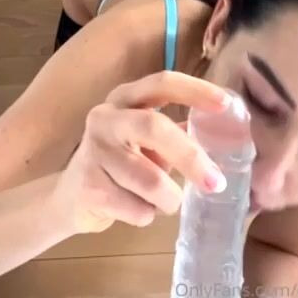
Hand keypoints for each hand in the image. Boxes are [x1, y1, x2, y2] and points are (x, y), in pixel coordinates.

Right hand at [51, 71, 233, 234]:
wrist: (71, 197)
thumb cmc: (121, 164)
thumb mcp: (148, 141)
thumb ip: (179, 132)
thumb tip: (225, 134)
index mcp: (125, 99)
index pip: (162, 83)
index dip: (195, 90)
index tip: (225, 104)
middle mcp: (105, 118)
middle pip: (154, 128)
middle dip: (191, 157)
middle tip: (217, 183)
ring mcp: (93, 152)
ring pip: (149, 180)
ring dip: (169, 198)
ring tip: (167, 202)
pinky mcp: (88, 187)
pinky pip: (137, 209)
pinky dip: (148, 215)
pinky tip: (136, 209)